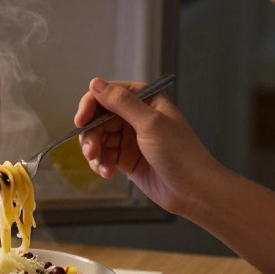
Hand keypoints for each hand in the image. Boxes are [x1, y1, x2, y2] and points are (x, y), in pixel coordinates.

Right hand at [74, 77, 221, 217]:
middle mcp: (135, 115)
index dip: (90, 105)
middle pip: (98, 118)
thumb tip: (95, 83)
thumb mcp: (150, 123)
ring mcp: (130, 137)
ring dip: (94, 152)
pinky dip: (100, 163)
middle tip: (91, 152)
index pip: (107, 93)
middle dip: (91, 135)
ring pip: (98, 138)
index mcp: (145, 99)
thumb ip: (121, 102)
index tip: (80, 122)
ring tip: (101, 167)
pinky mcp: (126, 158)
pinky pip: (104, 155)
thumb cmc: (179, 153)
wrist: (194, 190)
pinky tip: (106, 173)